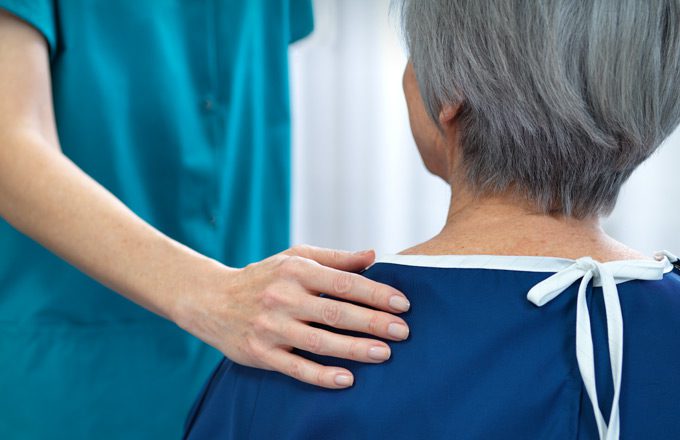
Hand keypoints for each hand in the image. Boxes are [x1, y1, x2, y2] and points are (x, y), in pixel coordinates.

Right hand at [174, 245, 409, 388]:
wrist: (211, 300)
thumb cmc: (264, 277)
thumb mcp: (295, 257)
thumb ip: (335, 258)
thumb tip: (373, 256)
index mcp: (295, 270)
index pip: (343, 282)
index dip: (376, 293)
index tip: (403, 304)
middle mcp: (283, 297)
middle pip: (335, 312)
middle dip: (373, 322)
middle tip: (403, 332)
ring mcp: (270, 327)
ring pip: (319, 342)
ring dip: (354, 349)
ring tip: (384, 354)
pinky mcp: (260, 353)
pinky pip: (296, 368)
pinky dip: (322, 375)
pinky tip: (347, 379)